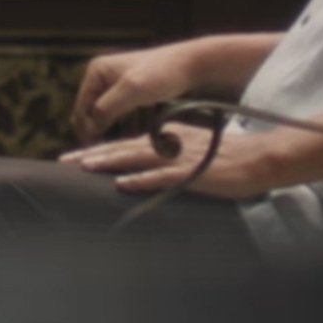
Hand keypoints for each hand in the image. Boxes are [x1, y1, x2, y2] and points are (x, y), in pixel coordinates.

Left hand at [63, 116, 273, 201]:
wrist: (258, 159)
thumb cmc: (226, 157)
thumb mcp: (191, 150)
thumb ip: (168, 153)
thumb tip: (142, 165)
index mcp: (167, 139)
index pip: (125, 143)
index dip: (99, 150)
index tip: (74, 158)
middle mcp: (168, 145)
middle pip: (123, 148)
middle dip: (92, 155)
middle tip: (64, 162)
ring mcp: (179, 158)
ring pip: (136, 159)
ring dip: (109, 163)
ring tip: (84, 167)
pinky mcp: (192, 174)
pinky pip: (161, 177)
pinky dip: (141, 179)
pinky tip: (122, 183)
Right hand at [73, 42, 198, 141]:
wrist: (194, 65)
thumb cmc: (163, 74)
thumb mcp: (131, 91)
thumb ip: (106, 109)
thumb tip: (90, 128)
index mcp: (96, 71)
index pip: (82, 108)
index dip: (87, 130)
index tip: (99, 150)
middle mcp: (103, 76)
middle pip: (92, 113)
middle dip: (102, 130)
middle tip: (115, 148)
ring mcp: (117, 84)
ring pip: (108, 116)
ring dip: (116, 129)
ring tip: (130, 138)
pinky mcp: (133, 92)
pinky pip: (122, 114)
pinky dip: (128, 124)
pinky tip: (140, 130)